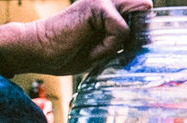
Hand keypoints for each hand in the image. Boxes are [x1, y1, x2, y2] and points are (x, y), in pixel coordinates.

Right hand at [0, 0, 151, 74]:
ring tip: (97, 48)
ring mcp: (104, 0)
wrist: (39, 51)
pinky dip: (109, 47)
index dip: (142, 31)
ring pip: (134, 23)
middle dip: (137, 34)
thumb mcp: (104, 49)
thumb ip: (124, 40)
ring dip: (120, 43)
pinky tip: (90, 47)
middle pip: (144, 9)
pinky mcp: (98, 7)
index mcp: (111, 7)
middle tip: (111, 49)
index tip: (124, 48)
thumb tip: (147, 40)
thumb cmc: (67, 53)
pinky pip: (121, 32)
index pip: (143, 11)